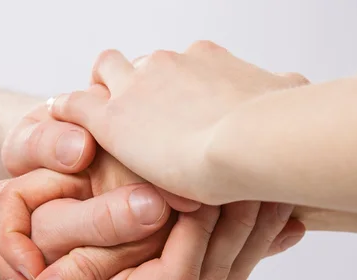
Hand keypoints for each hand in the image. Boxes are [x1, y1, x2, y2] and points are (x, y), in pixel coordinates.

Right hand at [0, 95, 303, 279]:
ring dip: (256, 232)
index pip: (176, 275)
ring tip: (276, 186)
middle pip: (212, 279)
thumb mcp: (35, 218)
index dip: (198, 231)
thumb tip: (155, 206)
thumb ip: (93, 220)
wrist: (26, 250)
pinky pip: (226, 272)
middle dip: (239, 227)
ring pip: (228, 277)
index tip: (214, 185)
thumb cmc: (21, 228)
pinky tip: (278, 214)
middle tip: (261, 178)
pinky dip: (253, 241)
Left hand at [46, 41, 307, 203]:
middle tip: (139, 114)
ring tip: (99, 115)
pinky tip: (63, 121)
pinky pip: (74, 103)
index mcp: (206, 60)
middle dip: (139, 83)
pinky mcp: (111, 118)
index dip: (174, 83)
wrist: (256, 141)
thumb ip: (284, 90)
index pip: (181, 63)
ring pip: (106, 71)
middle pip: (143, 63)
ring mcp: (137, 87)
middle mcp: (169, 63)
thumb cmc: (282, 124)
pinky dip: (67, 110)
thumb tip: (293, 86)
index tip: (175, 104)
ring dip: (102, 88)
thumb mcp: (292, 95)